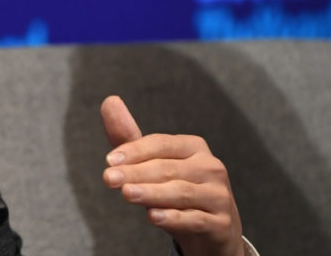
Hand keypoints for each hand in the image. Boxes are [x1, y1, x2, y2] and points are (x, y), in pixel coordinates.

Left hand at [100, 96, 243, 255]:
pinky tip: (153, 217)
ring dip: (151, 193)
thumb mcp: (153, 164)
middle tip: (109, 179)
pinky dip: (174, 218)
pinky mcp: (221, 223)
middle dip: (135, 173)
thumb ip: (130, 138)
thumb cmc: (175, 189)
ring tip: (126, 194)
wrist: (212, 230)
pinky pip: (195, 219)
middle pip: (167, 168)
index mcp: (193, 147)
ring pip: (181, 192)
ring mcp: (218, 196)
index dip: (134, 151)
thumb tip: (109, 100)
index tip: (109, 161)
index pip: (161, 144)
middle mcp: (210, 167)